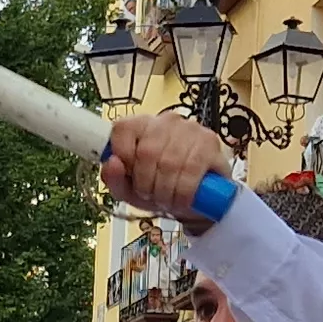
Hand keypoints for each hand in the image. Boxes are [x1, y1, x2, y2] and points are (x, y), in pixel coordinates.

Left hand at [99, 112, 240, 230]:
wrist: (198, 200)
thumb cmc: (161, 188)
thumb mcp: (130, 189)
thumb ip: (113, 178)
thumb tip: (112, 163)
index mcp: (141, 125)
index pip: (122, 130)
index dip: (124, 158)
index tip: (130, 176)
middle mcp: (166, 121)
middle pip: (146, 151)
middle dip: (147, 183)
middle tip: (152, 194)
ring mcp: (190, 129)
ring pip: (169, 162)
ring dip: (166, 191)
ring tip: (167, 198)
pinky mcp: (210, 142)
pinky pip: (191, 170)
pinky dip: (183, 192)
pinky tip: (182, 198)